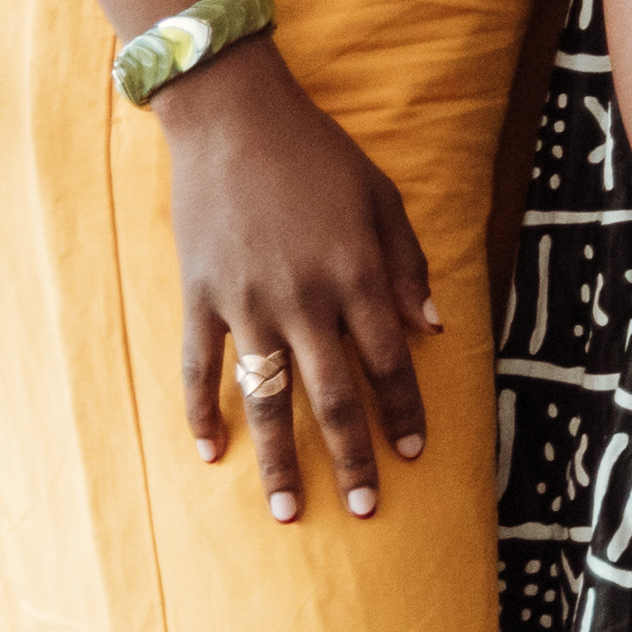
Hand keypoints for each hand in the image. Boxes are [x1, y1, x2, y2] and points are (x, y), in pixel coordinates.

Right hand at [158, 54, 435, 529]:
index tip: (416, 453)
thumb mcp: (383, 199)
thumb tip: (432, 330)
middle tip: (368, 507)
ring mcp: (246, 303)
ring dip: (280, 459)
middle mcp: (304, 299)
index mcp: (356, 274)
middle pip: (333, 394)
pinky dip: (201, 414)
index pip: (389, 362)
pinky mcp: (199, 298)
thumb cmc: (319, 156)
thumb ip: (408, 266)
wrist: (234, 120)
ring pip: (266, 398)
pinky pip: (198, 369)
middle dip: (353, 457)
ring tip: (291, 511)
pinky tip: (210, 456)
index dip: (405, 410)